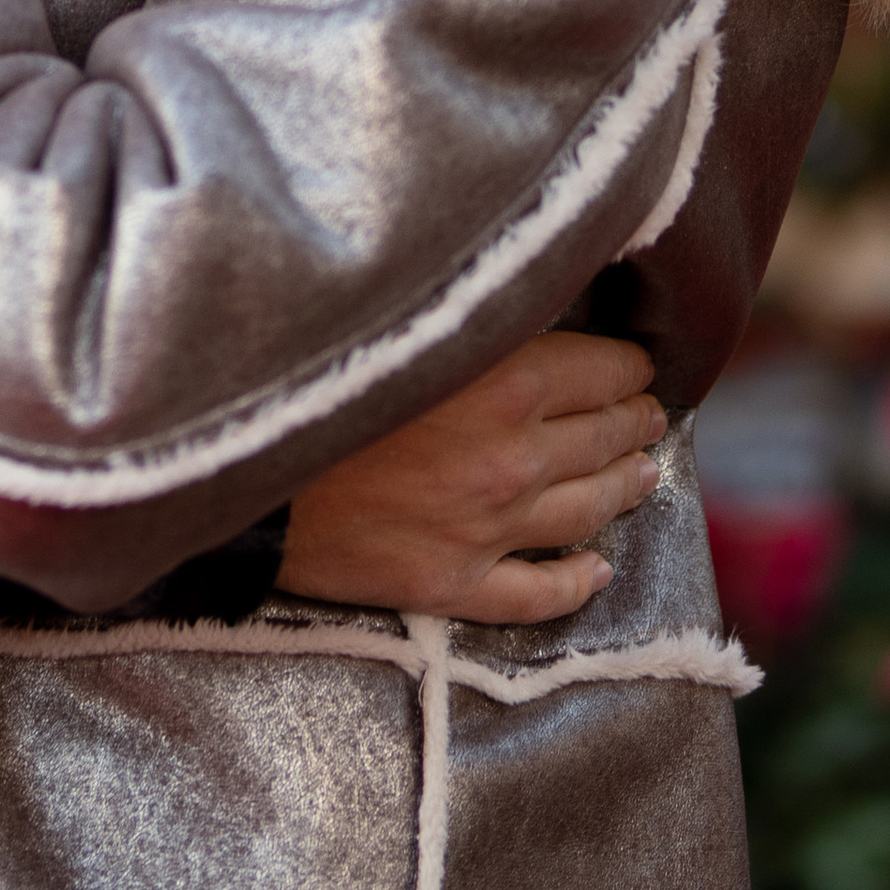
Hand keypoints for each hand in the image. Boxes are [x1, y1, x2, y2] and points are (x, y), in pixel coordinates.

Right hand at [273, 335, 667, 627]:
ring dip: (624, 490)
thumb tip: (518, 297)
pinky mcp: (451, 584)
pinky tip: (597, 571)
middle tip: (651, 415)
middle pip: (602, 439)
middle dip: (634, 423)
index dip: (628, 366)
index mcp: (502, 380)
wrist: (237, 466)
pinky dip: (576, 582)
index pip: (601, 371)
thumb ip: (469, 313)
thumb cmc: (310, 371)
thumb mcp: (400, 317)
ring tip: (643, 476)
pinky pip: (535, 592)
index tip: (638, 363)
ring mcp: (485, 528)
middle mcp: (510, 457)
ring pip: (585, 513)